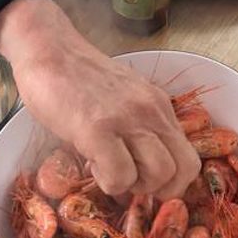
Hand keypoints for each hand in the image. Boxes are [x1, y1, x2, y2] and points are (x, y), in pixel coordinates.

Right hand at [0, 0, 200, 199]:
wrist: (48, 50)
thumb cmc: (77, 78)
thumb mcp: (122, 100)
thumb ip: (137, 130)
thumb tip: (138, 178)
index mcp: (159, 105)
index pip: (190, 159)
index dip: (169, 180)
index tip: (141, 176)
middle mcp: (151, 110)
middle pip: (184, 171)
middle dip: (155, 187)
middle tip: (124, 175)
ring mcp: (127, 118)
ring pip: (159, 176)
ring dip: (131, 184)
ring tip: (106, 166)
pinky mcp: (97, 128)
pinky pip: (120, 176)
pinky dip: (106, 181)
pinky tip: (89, 160)